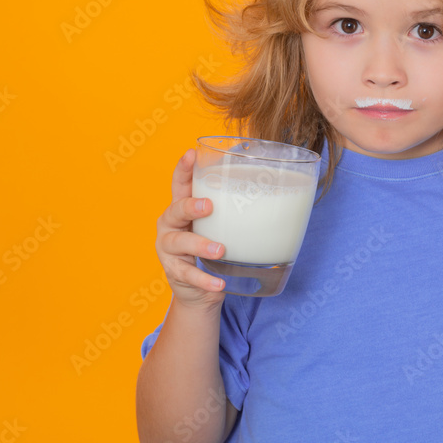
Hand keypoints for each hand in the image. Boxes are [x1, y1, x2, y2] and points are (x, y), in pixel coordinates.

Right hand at [155, 148, 228, 305]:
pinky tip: (219, 284)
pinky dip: (205, 280)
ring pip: (180, 243)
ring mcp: (168, 249)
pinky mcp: (174, 272)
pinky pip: (189, 275)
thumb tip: (274, 185)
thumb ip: (233, 208)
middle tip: (208, 206)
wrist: (198, 288)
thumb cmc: (213, 246)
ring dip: (200, 245)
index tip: (192, 154)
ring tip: (220, 249)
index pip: (180, 183)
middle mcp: (170, 225)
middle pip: (175, 210)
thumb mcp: (219, 224)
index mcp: (181, 207)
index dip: (184, 168)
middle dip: (190, 206)